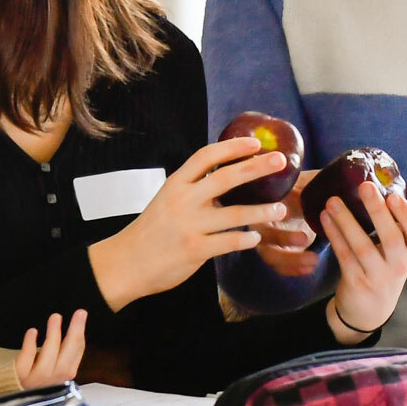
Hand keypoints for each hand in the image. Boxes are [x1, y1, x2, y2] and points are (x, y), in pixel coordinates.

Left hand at [15, 310, 88, 387]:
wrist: (8, 398)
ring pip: (48, 358)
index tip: (81, 316)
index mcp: (64, 377)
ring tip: (56, 317)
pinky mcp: (18, 378)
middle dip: (75, 332)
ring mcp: (36, 381)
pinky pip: (26, 359)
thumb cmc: (31, 381)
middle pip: (67, 356)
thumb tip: (73, 330)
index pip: (76, 354)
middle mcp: (53, 380)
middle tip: (79, 313)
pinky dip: (30, 344)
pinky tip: (32, 331)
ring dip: (54, 336)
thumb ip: (62, 357)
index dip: (80, 332)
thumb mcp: (52, 372)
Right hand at [88, 138, 294, 311]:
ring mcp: (189, 225)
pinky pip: (228, 242)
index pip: (206, 156)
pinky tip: (256, 237)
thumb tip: (228, 175)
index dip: (232, 147)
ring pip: (234, 214)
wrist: (125, 263)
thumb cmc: (152, 230)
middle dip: (256, 167)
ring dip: (261, 211)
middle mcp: (183, 200)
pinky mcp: (194, 249)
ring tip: (280, 210)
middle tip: (281, 161)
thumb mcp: (167, 200)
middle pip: (226, 178)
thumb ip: (194, 189)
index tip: (256, 143)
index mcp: (176, 183)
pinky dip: (245, 239)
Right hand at [254, 168, 323, 276]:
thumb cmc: (307, 187)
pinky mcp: (275, 253)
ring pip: (271, 254)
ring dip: (291, 259)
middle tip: (305, 238)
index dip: (266, 210)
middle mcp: (258, 220)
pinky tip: (310, 268)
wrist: (308, 201)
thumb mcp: (306, 181)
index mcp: (263, 199)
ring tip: (313, 260)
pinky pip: (279, 266)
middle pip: (263, 234)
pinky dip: (293, 269)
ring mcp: (265, 239)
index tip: (285, 211)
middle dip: (283, 238)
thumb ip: (310, 179)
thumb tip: (325, 170)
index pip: (257, 205)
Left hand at [323, 181, 406, 342]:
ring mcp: (377, 275)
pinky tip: (324, 219)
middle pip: (391, 237)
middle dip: (377, 210)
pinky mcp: (356, 282)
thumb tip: (378, 185)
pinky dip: (334, 235)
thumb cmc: (383, 270)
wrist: (369, 312)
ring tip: (332, 201)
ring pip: (362, 246)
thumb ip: (392, 227)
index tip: (394, 196)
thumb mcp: (396, 253)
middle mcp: (398, 265)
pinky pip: (344, 255)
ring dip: (346, 221)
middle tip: (365, 186)